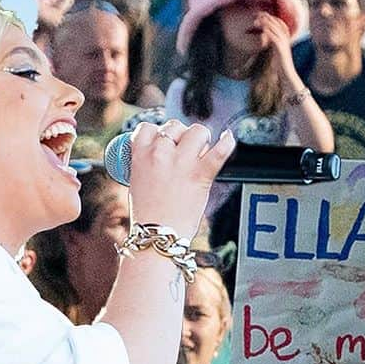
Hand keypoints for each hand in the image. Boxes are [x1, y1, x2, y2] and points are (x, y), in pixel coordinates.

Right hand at [126, 120, 235, 238]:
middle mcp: (160, 154)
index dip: (157, 132)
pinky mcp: (201, 175)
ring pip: (197, 131)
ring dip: (200, 139)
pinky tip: (228, 138)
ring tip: (200, 152)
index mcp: (140, 155)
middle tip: (183, 152)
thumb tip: (162, 153)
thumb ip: (147, 164)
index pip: (148, 127)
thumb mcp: (136, 183)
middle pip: (174, 126)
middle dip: (180, 136)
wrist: (157, 237)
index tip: (163, 142)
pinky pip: (220, 151)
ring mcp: (182, 163)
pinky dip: (227, 143)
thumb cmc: (148, 216)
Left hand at [250, 11, 298, 79]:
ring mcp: (283, 43)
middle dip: (266, 17)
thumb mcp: (277, 51)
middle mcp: (285, 38)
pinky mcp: (280, 48)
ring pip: (274, 28)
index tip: (260, 14)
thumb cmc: (281, 64)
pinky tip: (261, 30)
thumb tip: (268, 39)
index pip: (279, 22)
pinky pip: (274, 37)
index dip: (270, 17)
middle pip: (276, 23)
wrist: (287, 73)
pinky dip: (267, 32)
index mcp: (285, 37)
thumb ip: (274, 43)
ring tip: (255, 21)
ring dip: (264, 23)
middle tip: (256, 14)